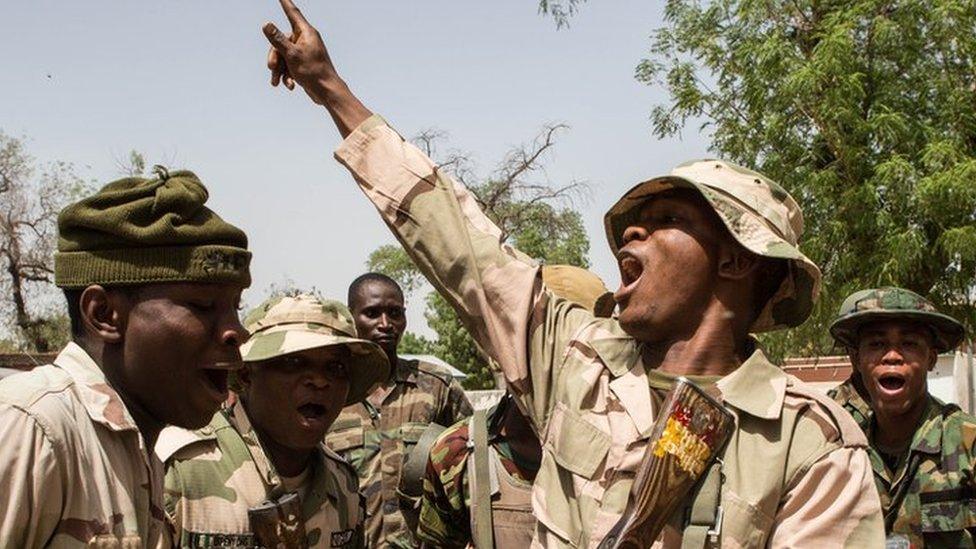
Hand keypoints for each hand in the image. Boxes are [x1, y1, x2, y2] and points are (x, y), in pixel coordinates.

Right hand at [262, 0, 371, 135]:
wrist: (327, 93)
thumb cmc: (314, 72)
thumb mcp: (292, 55)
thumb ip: (278, 39)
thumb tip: (267, 24)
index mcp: (306, 33)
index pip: (292, 13)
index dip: (285, 3)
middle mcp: (306, 40)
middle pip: (281, 41)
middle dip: (274, 56)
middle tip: (271, 68)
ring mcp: (305, 52)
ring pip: (283, 56)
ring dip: (279, 70)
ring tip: (277, 82)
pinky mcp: (304, 65)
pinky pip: (289, 66)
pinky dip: (287, 75)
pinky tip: (290, 86)